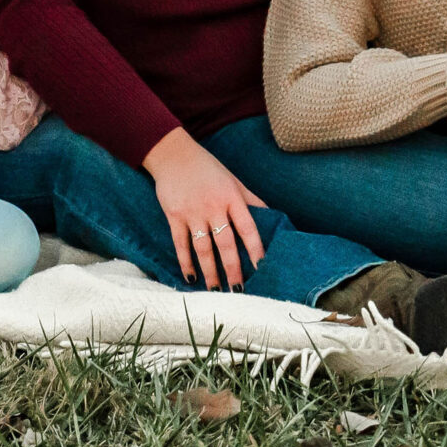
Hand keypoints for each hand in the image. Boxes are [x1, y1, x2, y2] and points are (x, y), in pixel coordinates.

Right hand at [140, 129, 267, 289]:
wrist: (174, 155)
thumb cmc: (208, 169)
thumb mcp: (234, 180)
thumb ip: (251, 200)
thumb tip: (272, 216)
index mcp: (232, 198)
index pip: (248, 228)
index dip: (255, 248)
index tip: (262, 267)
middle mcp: (214, 207)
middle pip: (226, 243)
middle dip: (233, 269)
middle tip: (239, 290)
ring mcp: (193, 213)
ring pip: (203, 248)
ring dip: (210, 271)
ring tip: (217, 290)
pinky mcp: (174, 216)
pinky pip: (181, 244)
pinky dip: (186, 262)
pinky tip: (191, 277)